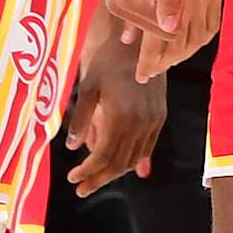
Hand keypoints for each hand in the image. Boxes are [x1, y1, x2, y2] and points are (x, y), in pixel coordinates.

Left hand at [65, 22, 164, 194]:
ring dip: (113, 173)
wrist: (140, 42)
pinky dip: (130, 161)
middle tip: (81, 189)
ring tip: (95, 179)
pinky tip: (118, 166)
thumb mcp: (88, 87)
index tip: (72, 178)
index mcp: (121, 116)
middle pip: (119, 163)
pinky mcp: (160, 117)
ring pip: (133, 159)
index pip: (104, 155)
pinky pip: (146, 148)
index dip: (87, 171)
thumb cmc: (109, 61)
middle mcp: (141, 122)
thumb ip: (82, 119)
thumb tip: (72, 147)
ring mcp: (154, 121)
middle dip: (98, 179)